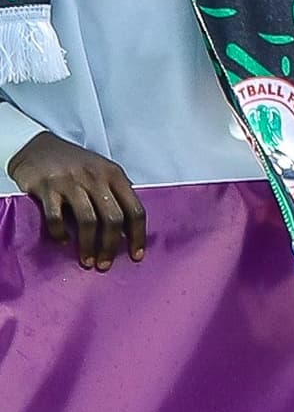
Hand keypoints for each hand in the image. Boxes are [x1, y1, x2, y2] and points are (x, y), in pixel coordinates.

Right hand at [11, 126, 146, 269]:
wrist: (37, 147)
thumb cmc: (75, 165)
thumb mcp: (102, 171)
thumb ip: (116, 193)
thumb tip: (130, 227)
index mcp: (115, 175)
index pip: (135, 209)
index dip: (137, 235)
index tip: (136, 256)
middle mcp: (96, 178)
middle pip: (113, 218)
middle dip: (111, 245)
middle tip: (105, 264)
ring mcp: (71, 181)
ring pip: (88, 220)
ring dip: (88, 245)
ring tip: (87, 260)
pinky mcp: (46, 187)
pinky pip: (56, 217)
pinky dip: (61, 233)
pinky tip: (62, 241)